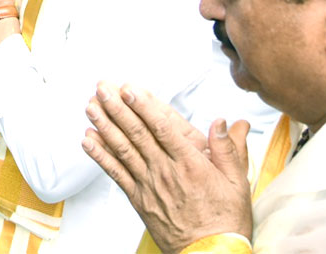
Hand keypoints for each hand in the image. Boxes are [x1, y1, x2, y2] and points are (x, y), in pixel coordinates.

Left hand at [81, 83, 251, 252]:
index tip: (129, 89)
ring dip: (105, 126)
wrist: (210, 253)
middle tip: (103, 88)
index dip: (144, 106)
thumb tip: (225, 122)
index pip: (163, 128)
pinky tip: (88, 140)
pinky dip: (100, 156)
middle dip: (118, 108)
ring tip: (91, 106)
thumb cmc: (224, 219)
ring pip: (123, 149)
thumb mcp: (237, 182)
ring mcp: (149, 184)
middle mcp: (165, 171)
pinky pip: (116, 173)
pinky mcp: (139, 198)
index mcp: (190, 163)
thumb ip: (230, 149)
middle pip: (137, 134)